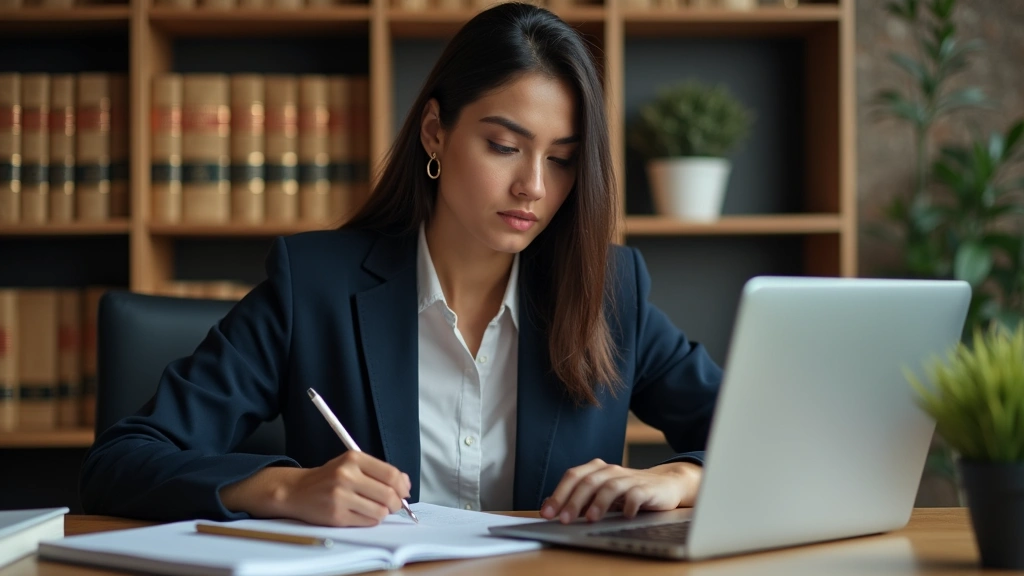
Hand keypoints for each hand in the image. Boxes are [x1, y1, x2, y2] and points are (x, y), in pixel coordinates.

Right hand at [220, 451, 410, 526]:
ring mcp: (340, 496)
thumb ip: (378, 471)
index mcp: (353, 459)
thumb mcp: (352, 465)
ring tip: (374, 508)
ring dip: (383, 513)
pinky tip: (362, 514)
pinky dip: (371, 520)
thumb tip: (405, 485)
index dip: (403, 486)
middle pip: (388, 494)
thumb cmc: (330, 478)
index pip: (391, 474)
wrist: (297, 490)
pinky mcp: (336, 515)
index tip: (404, 491)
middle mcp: (346, 475)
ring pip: (380, 511)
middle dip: (397, 503)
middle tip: (394, 505)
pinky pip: (367, 522)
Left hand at [540, 459, 701, 523]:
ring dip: (598, 503)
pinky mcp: (647, 488)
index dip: (558, 494)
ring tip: (590, 519)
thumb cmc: (627, 491)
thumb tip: (548, 505)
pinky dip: (629, 505)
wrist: (664, 485)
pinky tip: (625, 516)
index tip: (547, 513)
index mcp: (596, 470)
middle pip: (588, 481)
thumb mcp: (599, 494)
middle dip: (573, 501)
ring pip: (610, 486)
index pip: (573, 476)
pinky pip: (636, 494)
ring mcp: (629, 478)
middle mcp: (610, 471)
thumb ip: (576, 497)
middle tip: (563, 519)